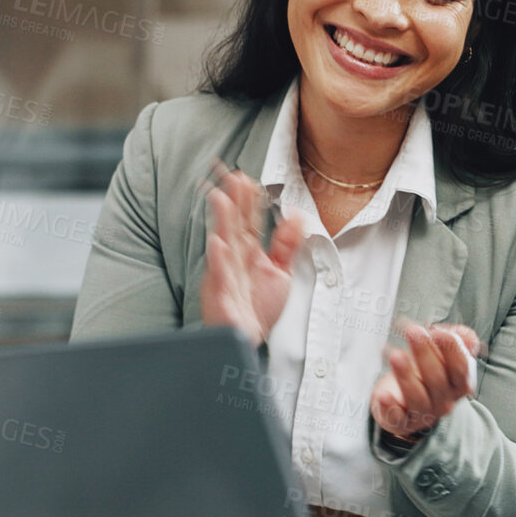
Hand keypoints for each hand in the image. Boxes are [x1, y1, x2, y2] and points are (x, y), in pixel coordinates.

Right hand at [200, 161, 304, 345]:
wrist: (248, 340)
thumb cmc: (258, 308)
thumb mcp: (280, 272)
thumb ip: (287, 244)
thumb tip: (297, 215)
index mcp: (249, 252)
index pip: (248, 220)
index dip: (248, 200)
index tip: (247, 177)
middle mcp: (234, 259)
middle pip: (234, 225)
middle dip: (233, 201)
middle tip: (232, 176)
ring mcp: (225, 276)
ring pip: (223, 244)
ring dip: (221, 221)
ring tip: (220, 199)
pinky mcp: (220, 295)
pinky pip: (219, 276)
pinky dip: (218, 261)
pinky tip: (218, 244)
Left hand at [371, 322, 480, 441]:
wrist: (404, 399)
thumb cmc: (425, 372)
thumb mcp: (443, 353)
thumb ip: (458, 340)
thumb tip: (468, 339)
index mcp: (459, 384)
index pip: (460, 368)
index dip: (451, 349)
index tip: (436, 331)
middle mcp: (444, 401)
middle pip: (437, 379)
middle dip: (424, 353)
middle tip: (412, 332)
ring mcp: (423, 413)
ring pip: (417, 398)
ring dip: (406, 375)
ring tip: (396, 355)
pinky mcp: (401, 421)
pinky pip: (397, 417)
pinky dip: (389, 406)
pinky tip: (383, 394)